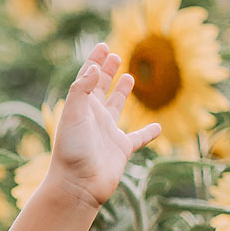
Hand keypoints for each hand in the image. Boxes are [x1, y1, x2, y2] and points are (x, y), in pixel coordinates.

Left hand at [45, 44, 160, 206]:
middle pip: (101, 89)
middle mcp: (94, 118)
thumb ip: (82, 89)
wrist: (77, 185)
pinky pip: (138, 139)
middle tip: (115, 55)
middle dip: (107, 71)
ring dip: (122, 93)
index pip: (87, 78)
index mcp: (81, 107)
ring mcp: (108, 134)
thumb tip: (95, 68)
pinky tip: (158, 127)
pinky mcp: (121, 150)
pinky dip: (148, 133)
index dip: (94, 61)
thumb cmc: (72, 150)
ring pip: (117, 108)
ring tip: (129, 78)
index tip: (103, 46)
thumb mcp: (73, 114)